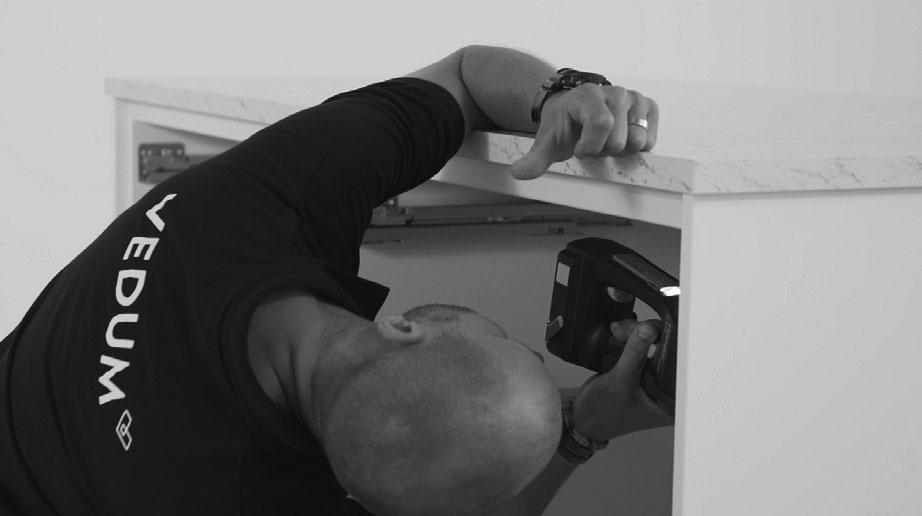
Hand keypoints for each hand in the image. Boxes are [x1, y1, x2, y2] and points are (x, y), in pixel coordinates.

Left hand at [510, 84, 658, 179]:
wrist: (577, 110)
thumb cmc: (564, 126)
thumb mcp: (547, 142)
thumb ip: (535, 159)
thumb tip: (518, 172)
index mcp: (588, 96)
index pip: (602, 124)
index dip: (591, 146)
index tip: (579, 150)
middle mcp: (615, 92)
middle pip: (619, 141)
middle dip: (604, 151)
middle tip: (592, 143)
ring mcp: (635, 98)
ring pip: (638, 141)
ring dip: (621, 150)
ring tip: (607, 140)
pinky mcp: (650, 107)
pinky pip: (650, 140)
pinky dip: (637, 147)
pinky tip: (622, 137)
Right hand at [571, 318, 673, 440]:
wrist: (583, 416)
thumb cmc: (603, 412)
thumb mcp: (619, 383)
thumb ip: (634, 355)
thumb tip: (649, 329)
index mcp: (670, 402)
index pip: (678, 365)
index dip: (667, 342)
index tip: (652, 328)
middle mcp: (666, 389)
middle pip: (667, 350)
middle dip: (647, 334)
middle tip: (626, 331)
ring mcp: (655, 378)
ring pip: (654, 344)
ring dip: (636, 333)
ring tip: (619, 332)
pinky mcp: (643, 369)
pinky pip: (642, 346)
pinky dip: (631, 337)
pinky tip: (620, 334)